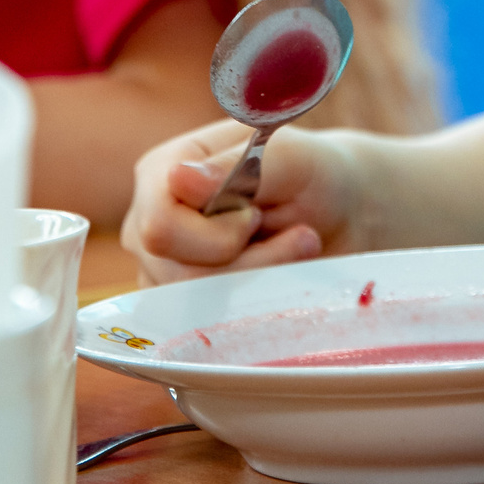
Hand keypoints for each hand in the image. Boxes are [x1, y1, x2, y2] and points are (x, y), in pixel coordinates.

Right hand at [120, 119, 365, 283]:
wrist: (336, 214)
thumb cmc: (311, 174)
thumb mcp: (289, 158)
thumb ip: (235, 166)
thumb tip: (178, 178)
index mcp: (162, 171)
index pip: (159, 227)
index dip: (216, 235)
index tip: (259, 215)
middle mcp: (147, 221)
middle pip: (176, 274)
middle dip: (250, 262)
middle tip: (300, 236)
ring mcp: (160, 269)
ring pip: (196, 305)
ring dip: (261, 280)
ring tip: (300, 248)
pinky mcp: (181, 305)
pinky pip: (211, 324)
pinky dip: (255, 302)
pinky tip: (281, 274)